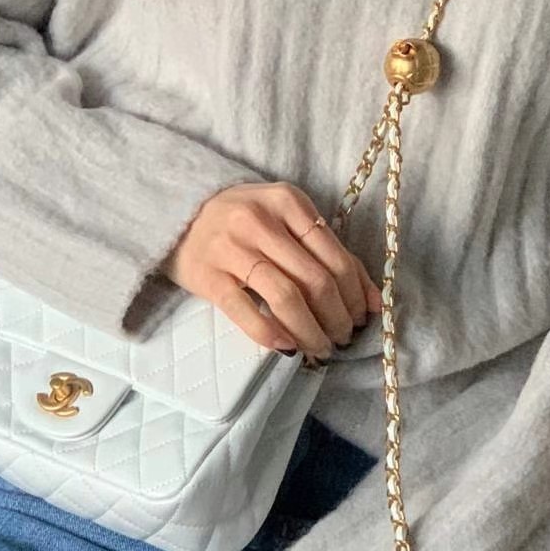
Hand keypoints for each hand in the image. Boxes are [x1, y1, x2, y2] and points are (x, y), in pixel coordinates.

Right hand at [162, 182, 381, 361]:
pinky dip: (272, 334)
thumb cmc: (241, 220)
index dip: (355, 295)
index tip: (362, 319)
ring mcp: (231, 249)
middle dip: (337, 319)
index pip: (336, 256)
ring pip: (286, 298)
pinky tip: (287, 347)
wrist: (176, 214)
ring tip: (320, 348)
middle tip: (342, 339)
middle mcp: (260, 221)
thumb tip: (374, 301)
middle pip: (315, 280)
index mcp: (288, 202)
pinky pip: (246, 312)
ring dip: (311, 332)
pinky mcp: (207, 276)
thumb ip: (326, 250)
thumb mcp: (285, 218)